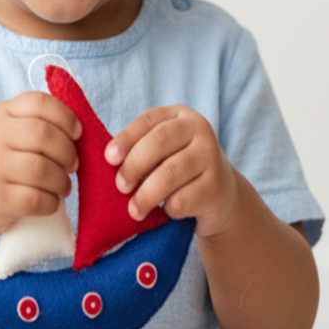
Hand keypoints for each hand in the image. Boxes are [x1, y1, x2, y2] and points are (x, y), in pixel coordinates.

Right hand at [0, 92, 80, 241]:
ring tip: (62, 186)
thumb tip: (81, 133)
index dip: (66, 117)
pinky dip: (52, 203)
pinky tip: (49, 201)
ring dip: (62, 181)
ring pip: (43, 170)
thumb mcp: (7, 130)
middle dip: (67, 153)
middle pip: (44, 136)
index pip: (39, 103)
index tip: (76, 134)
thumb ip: (37, 123)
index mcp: (2, 114)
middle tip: (71, 166)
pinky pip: (36, 200)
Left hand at [105, 105, 239, 238]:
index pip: (149, 120)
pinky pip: (182, 200)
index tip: (109, 159)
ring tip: (134, 210)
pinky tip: (166, 212)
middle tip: (121, 187)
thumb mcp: (163, 152)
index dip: (126, 138)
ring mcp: (211, 157)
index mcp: (180, 116)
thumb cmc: (180, 172)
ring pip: (169, 173)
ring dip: (145, 195)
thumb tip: (108, 164)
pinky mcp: (216, 187)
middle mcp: (200, 130)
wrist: (220, 196)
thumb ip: (140, 150)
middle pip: (158, 142)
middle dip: (133, 166)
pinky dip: (168, 209)